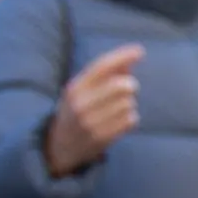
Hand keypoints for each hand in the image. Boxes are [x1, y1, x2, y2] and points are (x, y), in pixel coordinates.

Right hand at [43, 46, 144, 175]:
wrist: (59, 147)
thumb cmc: (76, 112)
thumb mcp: (82, 91)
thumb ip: (106, 74)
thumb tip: (132, 58)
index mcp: (75, 88)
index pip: (101, 66)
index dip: (122, 56)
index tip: (139, 51)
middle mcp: (81, 104)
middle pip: (121, 86)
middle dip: (130, 86)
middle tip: (127, 91)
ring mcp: (90, 123)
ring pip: (128, 104)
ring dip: (129, 105)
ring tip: (116, 111)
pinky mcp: (101, 138)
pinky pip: (130, 120)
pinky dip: (130, 119)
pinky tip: (119, 122)